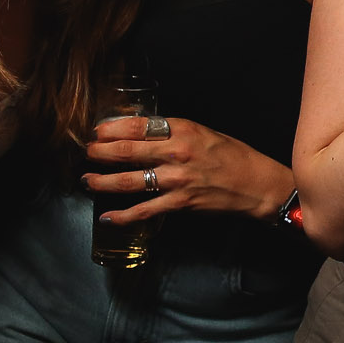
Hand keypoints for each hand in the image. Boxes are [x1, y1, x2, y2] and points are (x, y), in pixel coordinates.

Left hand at [82, 115, 293, 222]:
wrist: (257, 184)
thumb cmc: (232, 156)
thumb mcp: (202, 132)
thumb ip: (172, 133)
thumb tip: (139, 133)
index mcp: (182, 129)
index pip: (137, 126)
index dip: (111, 129)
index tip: (97, 131)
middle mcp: (177, 152)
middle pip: (127, 151)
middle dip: (100, 152)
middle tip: (86, 153)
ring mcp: (177, 180)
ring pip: (130, 181)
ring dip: (104, 181)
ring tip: (88, 180)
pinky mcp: (180, 203)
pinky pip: (145, 210)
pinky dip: (124, 215)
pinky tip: (109, 217)